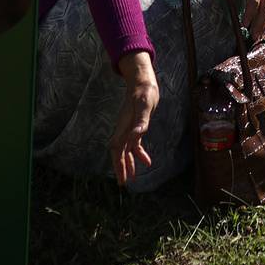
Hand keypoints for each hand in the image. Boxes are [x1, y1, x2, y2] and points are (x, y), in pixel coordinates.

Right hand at [108, 51, 158, 186]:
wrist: (142, 82)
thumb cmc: (144, 93)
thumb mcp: (145, 106)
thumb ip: (141, 122)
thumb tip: (135, 136)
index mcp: (124, 126)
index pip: (118, 149)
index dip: (119, 164)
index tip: (122, 178)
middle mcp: (124, 128)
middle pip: (119, 152)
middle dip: (121, 167)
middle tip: (123, 183)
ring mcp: (128, 128)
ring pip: (126, 149)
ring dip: (128, 162)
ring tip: (132, 176)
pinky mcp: (135, 126)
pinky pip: (134, 143)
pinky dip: (139, 153)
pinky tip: (146, 161)